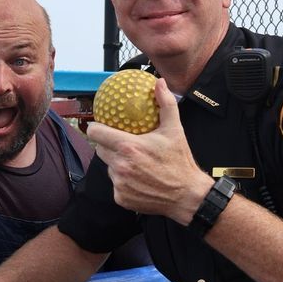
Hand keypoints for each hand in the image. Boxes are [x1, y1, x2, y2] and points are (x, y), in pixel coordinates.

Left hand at [84, 76, 207, 223]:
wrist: (187, 195)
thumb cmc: (180, 162)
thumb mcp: (174, 130)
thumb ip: (165, 104)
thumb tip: (160, 83)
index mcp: (129, 147)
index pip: (97, 133)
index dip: (95, 128)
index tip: (99, 125)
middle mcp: (120, 166)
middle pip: (101, 150)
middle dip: (108, 145)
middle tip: (122, 143)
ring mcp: (120, 184)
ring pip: (109, 168)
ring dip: (117, 164)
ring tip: (134, 161)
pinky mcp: (121, 198)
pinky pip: (116, 184)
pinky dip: (123, 181)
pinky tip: (138, 178)